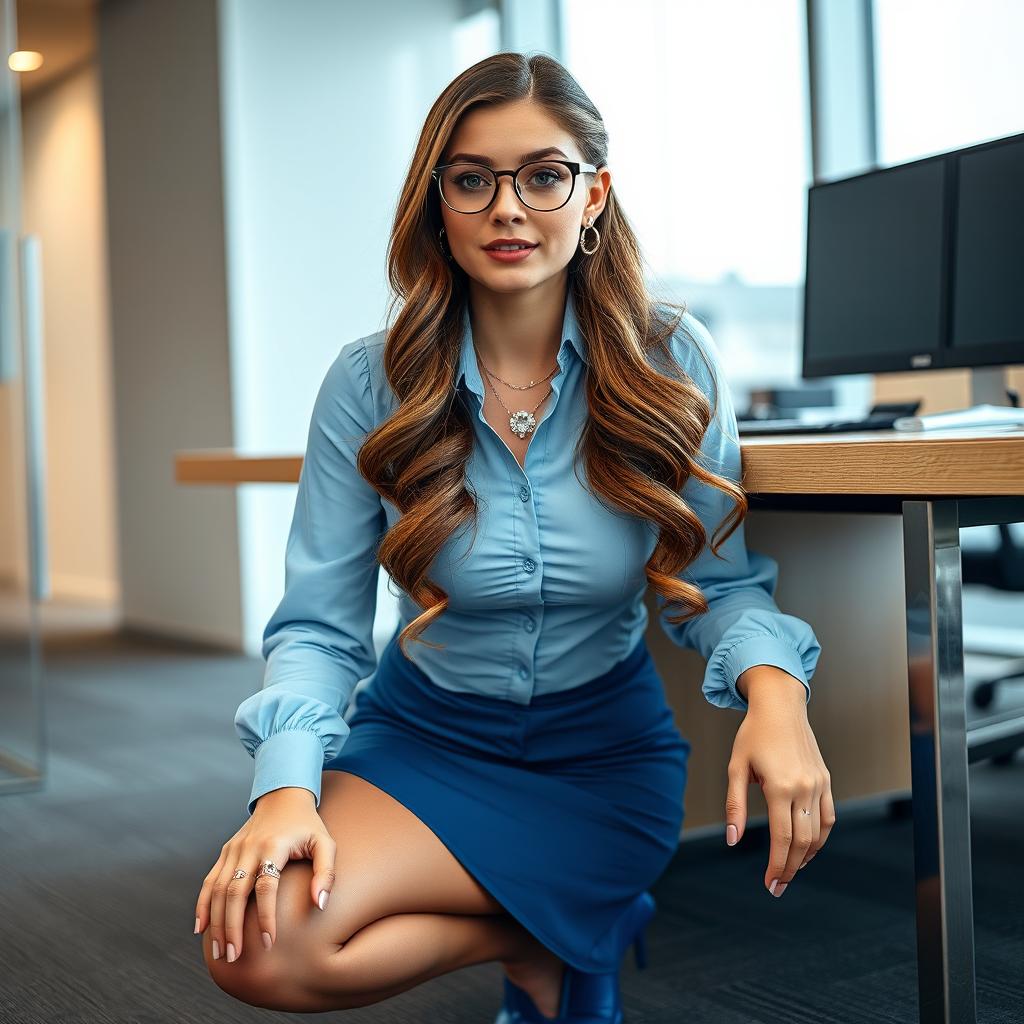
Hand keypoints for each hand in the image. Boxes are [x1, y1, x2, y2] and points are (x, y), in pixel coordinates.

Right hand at [194, 786, 336, 962]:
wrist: (283, 797)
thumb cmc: (307, 825)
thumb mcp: (324, 843)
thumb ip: (325, 873)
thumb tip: (320, 904)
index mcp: (274, 845)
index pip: (266, 886)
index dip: (266, 916)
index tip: (269, 943)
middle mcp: (249, 848)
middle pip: (234, 892)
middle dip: (232, 927)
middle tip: (233, 957)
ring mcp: (234, 850)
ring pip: (217, 890)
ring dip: (216, 922)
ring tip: (219, 952)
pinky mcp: (225, 852)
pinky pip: (209, 881)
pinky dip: (203, 905)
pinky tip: (201, 928)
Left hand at [725, 668, 834, 896]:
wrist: (780, 706)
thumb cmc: (753, 735)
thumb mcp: (736, 767)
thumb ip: (735, 805)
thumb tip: (732, 841)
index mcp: (780, 787)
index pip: (782, 839)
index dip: (776, 865)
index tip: (769, 885)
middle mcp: (804, 788)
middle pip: (802, 842)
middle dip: (789, 868)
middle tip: (777, 886)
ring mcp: (819, 784)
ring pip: (819, 834)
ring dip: (806, 857)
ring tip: (789, 870)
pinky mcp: (825, 780)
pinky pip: (828, 818)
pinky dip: (820, 837)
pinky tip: (806, 847)